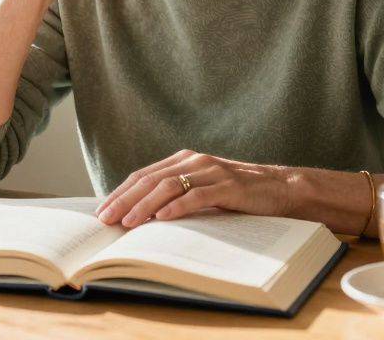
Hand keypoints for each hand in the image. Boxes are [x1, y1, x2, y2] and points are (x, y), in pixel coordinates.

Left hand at [95, 150, 295, 226]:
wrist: (282, 189)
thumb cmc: (238, 195)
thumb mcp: (203, 191)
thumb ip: (177, 195)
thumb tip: (140, 217)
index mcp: (184, 161)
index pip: (143, 176)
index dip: (120, 193)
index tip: (101, 212)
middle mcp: (194, 161)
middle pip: (150, 180)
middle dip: (124, 200)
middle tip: (105, 219)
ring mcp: (212, 172)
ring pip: (169, 187)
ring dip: (144, 206)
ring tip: (127, 223)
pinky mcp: (229, 186)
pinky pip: (198, 196)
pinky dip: (177, 207)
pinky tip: (162, 219)